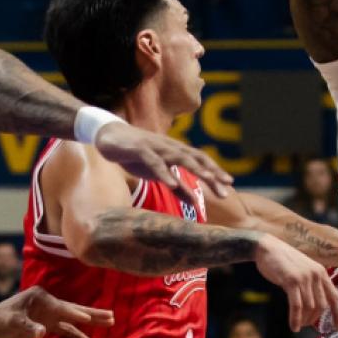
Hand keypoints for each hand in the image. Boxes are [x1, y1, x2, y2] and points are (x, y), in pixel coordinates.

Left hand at [0, 285, 113, 337]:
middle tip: (111, 315)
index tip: (87, 317)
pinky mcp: (48, 325)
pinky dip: (77, 335)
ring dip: (90, 322)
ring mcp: (49, 314)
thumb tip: (41, 333)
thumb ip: (27, 327)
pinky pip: (66, 330)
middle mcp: (48, 304)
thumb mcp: (11, 323)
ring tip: (109, 322)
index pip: (61, 307)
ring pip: (74, 319)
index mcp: (40, 298)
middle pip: (74, 309)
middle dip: (93, 314)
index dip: (74, 313)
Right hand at [94, 121, 232, 202]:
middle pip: (195, 159)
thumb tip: (193, 201)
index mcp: (175, 152)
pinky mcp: (139, 149)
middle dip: (212, 172)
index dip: (215, 171)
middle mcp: (169, 147)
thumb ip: (176, 187)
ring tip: (208, 180)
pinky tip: (172, 184)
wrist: (109, 136)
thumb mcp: (159, 173)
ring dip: (195, 169)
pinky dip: (164, 172)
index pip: (200, 160)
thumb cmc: (136, 155)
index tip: (229, 185)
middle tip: (226, 187)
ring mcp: (155, 147)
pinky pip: (154, 162)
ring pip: (179, 157)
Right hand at [256, 234, 337, 331]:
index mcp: (321, 272)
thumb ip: (311, 284)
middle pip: (321, 305)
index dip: (337, 314)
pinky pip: (297, 306)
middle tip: (305, 325)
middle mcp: (316, 274)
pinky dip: (296, 318)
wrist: (267, 247)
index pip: (334, 296)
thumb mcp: (303, 270)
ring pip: (309, 307)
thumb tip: (314, 308)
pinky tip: (293, 326)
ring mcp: (304, 277)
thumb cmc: (283, 261)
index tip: (337, 327)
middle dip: (314, 319)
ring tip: (298, 326)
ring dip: (304, 320)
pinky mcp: (292, 281)